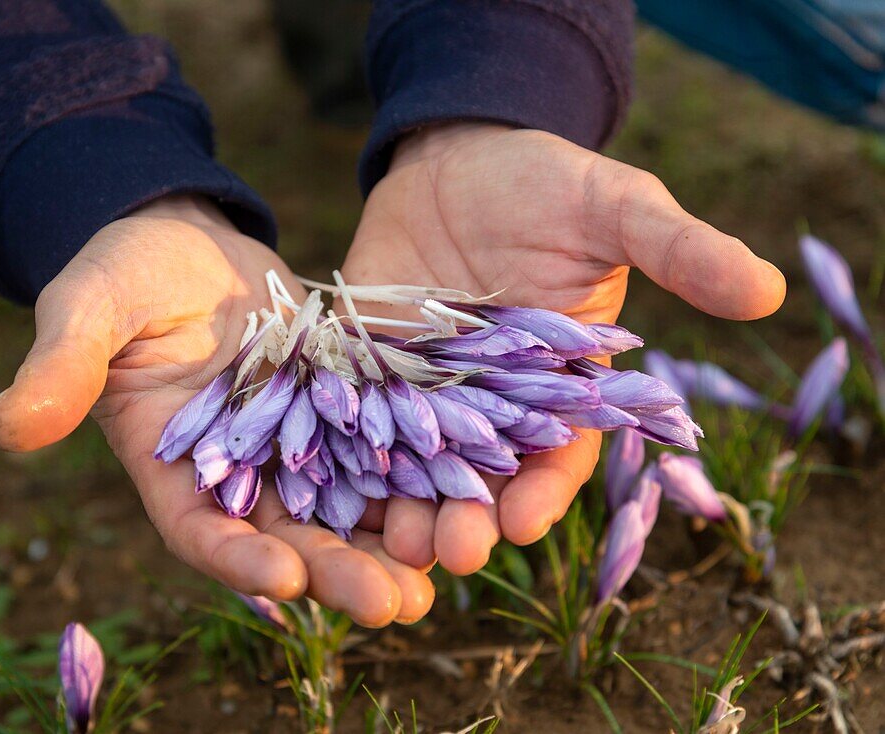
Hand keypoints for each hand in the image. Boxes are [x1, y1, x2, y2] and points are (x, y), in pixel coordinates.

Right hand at [0, 195, 433, 625]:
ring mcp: (294, 442)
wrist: (184, 239)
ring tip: (442, 574)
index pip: (200, 528)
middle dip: (337, 571)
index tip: (283, 575)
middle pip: (288, 534)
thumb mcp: (88, 307)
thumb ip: (59, 364)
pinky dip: (417, 475)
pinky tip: (464, 495)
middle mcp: (239, 469)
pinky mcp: (340, 407)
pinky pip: (383, 449)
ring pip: (346, 507)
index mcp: (172, 463)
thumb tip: (5, 427)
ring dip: (391, 543)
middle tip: (393, 604)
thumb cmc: (124, 272)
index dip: (237, 555)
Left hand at [341, 123, 785, 573]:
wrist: (457, 155)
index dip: (543, 491)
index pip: (557, 454)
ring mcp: (425, 390)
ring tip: (388, 541)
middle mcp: (491, 402)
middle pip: (481, 476)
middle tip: (445, 553)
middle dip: (465, 518)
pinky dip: (345, 455)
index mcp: (559, 385)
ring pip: (415, 465)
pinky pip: (354, 420)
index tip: (521, 521)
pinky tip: (327, 486)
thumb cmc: (547, 181)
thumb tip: (766, 288)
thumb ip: (677, 249)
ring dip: (404, 507)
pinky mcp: (367, 368)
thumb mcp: (614, 207)